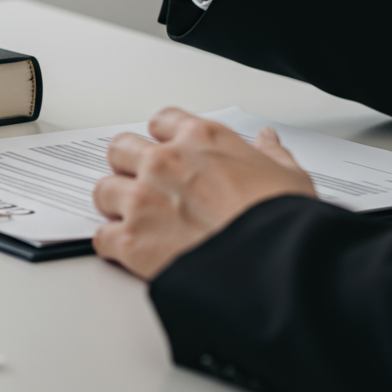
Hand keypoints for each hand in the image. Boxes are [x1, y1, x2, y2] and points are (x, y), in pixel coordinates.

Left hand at [92, 107, 316, 279]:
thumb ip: (270, 154)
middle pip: (120, 150)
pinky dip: (113, 245)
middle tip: (143, 187)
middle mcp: (165, 162)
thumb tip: (267, 140)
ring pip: (104, 190)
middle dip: (128, 167)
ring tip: (133, 221)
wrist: (278, 269)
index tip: (166, 152)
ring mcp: (143, 199)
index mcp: (201, 139)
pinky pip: (102, 236)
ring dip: (115, 205)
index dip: (161, 139)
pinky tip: (128, 252)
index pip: (162, 122)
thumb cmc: (286, 225)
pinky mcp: (132, 239)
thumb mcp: (288, 176)